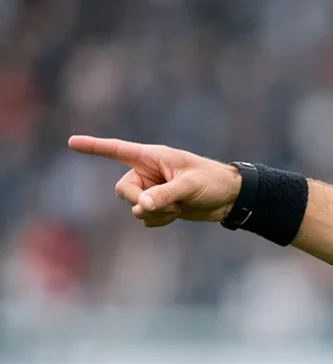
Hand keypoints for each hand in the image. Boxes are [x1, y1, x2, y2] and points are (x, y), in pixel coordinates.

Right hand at [67, 136, 241, 227]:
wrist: (229, 198)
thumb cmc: (213, 181)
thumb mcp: (190, 186)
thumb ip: (165, 195)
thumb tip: (140, 207)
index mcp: (151, 157)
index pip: (117, 150)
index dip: (94, 147)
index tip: (71, 142)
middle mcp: (147, 173)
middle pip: (122, 190)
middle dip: (140, 201)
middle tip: (167, 204)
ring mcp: (152, 191)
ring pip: (134, 208)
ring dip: (154, 213)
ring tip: (178, 208)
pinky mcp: (159, 206)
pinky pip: (146, 218)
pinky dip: (159, 220)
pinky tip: (177, 215)